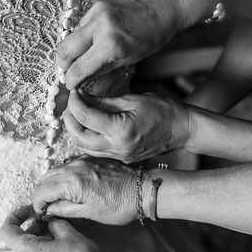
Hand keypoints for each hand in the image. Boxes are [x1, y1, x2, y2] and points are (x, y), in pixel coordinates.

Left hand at [0, 206, 111, 251]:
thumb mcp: (70, 234)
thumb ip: (55, 223)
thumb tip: (50, 222)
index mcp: (28, 251)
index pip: (7, 230)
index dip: (15, 216)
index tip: (29, 211)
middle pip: (22, 241)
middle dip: (36, 229)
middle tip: (55, 224)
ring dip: (43, 243)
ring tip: (63, 241)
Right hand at [33, 157, 137, 225]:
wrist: (143, 190)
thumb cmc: (120, 205)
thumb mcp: (89, 214)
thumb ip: (64, 209)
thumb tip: (48, 210)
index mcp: (72, 183)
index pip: (41, 191)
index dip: (37, 205)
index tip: (41, 214)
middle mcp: (74, 167)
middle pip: (45, 178)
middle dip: (42, 193)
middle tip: (47, 207)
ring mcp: (82, 160)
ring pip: (56, 170)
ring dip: (52, 184)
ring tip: (57, 199)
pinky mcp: (90, 159)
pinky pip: (68, 165)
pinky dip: (63, 176)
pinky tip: (70, 188)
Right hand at [58, 0, 185, 89]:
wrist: (168, 4)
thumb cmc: (154, 35)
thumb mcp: (131, 58)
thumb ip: (103, 68)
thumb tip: (82, 78)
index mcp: (111, 45)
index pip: (79, 68)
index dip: (71, 79)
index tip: (70, 83)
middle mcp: (101, 25)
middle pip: (65, 49)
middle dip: (63, 63)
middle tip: (68, 69)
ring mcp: (98, 7)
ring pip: (74, 32)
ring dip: (78, 43)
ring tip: (90, 48)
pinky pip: (86, 17)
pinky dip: (90, 26)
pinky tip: (103, 28)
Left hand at [64, 90, 192, 163]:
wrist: (182, 129)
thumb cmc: (162, 110)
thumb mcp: (132, 99)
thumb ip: (104, 101)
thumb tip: (82, 96)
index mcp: (120, 130)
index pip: (85, 117)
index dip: (75, 103)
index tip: (74, 93)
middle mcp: (117, 148)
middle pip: (78, 138)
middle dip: (70, 120)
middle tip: (72, 105)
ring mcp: (119, 156)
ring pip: (84, 148)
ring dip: (76, 131)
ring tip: (78, 114)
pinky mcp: (121, 159)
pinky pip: (96, 151)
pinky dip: (87, 138)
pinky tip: (90, 125)